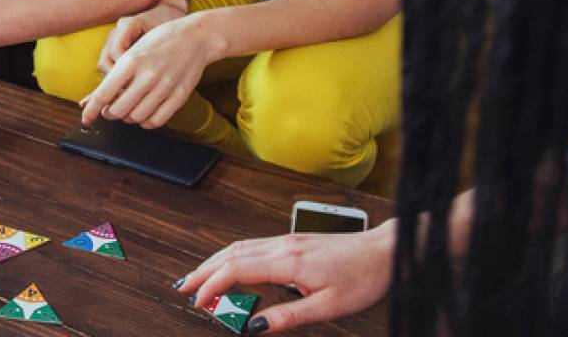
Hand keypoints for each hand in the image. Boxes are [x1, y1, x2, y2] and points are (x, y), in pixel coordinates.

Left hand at [80, 11, 218, 129]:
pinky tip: (144, 114)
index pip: (104, 93)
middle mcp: (147, 74)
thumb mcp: (133, 51)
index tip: (86, 118)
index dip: (92, 110)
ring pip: (136, 117)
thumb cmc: (160, 41)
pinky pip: (157, 120)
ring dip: (128, 119)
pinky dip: (146, 123)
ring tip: (128, 110)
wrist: (195, 37)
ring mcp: (165, 86)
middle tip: (110, 111)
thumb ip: (116, 74)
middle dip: (110, 114)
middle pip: (119, 110)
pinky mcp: (180, 95)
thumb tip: (94, 99)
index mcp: (131, 60)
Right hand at [178, 222, 394, 332]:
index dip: (212, 286)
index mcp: (288, 261)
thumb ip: (288, 316)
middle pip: (229, 254)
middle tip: (183, 289)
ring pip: (238, 246)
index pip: (236, 270)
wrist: (384, 250)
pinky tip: (227, 263)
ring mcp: (286, 240)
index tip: (199, 302)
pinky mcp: (292, 241)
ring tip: (197, 277)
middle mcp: (282, 246)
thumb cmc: (362, 276)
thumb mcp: (328, 307)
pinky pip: (251, 244)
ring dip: (213, 261)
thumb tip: (255, 327)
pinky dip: (230, 255)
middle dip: (203, 271)